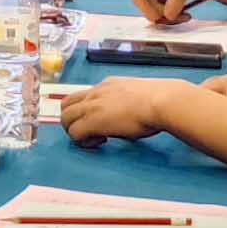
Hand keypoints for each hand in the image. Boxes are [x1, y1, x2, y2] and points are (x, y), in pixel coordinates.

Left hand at [62, 77, 184, 143]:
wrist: (162, 102)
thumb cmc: (159, 101)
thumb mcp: (138, 95)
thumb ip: (129, 100)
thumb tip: (133, 110)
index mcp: (107, 85)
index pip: (83, 95)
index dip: (85, 111)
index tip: (100, 122)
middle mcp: (96, 93)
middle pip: (66, 105)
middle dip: (72, 120)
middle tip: (88, 132)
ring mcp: (92, 105)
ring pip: (65, 118)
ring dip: (74, 130)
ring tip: (93, 139)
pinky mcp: (93, 120)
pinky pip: (74, 133)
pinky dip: (83, 141)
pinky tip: (101, 142)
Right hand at [132, 0, 221, 23]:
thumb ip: (176, 0)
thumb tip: (168, 17)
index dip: (148, 10)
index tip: (164, 18)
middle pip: (144, 5)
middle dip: (161, 14)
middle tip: (181, 17)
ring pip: (152, 10)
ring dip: (167, 16)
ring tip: (185, 16)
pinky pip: (159, 10)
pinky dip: (170, 14)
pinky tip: (183, 14)